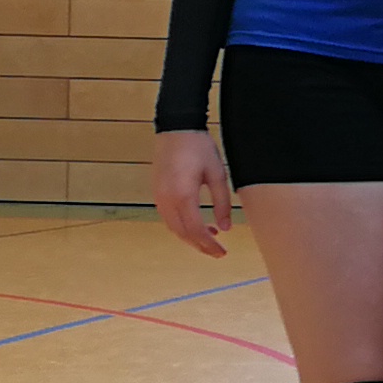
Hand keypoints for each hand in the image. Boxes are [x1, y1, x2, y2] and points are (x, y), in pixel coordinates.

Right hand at [152, 130, 234, 256]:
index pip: (195, 230)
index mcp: (183, 195)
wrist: (176, 129)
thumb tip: (226, 228)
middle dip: (200, 246)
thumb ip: (222, 202)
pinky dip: (182, 227)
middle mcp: (167, 200)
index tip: (222, 252)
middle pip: (182, 234)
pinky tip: (197, 225)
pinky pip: (168, 218)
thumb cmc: (199, 148)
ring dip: (191, 238)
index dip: (208, 245)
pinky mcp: (157, 193)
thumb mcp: (217, 174)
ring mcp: (159, 197)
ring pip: (174, 228)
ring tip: (211, 240)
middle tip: (218, 253)